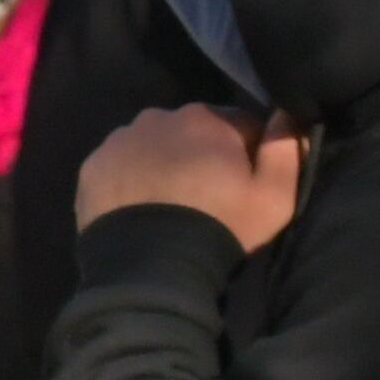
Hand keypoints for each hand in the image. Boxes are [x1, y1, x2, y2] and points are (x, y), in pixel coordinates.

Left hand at [75, 104, 303, 250]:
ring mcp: (120, 140)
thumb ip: (286, 149)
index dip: (248, 154)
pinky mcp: (92, 166)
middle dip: (202, 155)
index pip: (241, 125)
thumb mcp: (274, 196)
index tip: (245, 184)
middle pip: (192, 132)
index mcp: (208, 118)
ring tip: (169, 204)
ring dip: (163, 164)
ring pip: (152, 145)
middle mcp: (160, 117)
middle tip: (205, 196)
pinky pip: (119, 166)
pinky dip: (130, 179)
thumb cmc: (219, 227)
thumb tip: (287, 114)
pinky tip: (138, 207)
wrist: (149, 265)